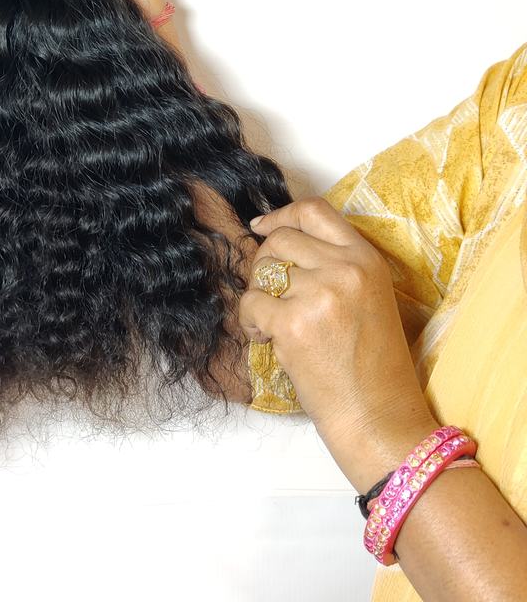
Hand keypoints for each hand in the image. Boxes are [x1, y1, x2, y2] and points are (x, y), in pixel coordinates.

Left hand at [240, 197, 438, 492]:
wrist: (378, 417)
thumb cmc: (373, 366)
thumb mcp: (369, 298)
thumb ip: (334, 266)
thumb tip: (279, 243)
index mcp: (366, 259)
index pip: (314, 211)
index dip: (281, 215)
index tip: (262, 226)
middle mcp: (344, 269)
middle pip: (280, 240)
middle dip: (264, 264)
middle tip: (270, 293)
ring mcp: (318, 294)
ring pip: (261, 272)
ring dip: (258, 295)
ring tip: (274, 322)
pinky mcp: (293, 322)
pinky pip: (249, 303)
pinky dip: (249, 321)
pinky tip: (266, 338)